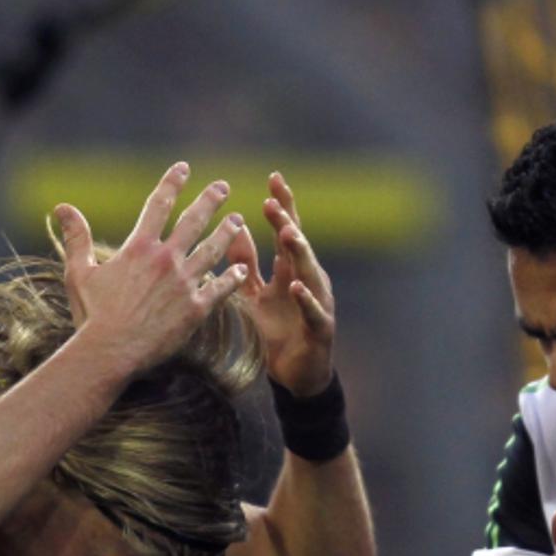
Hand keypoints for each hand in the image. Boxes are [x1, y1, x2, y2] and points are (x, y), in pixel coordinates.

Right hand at [54, 162, 247, 375]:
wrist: (109, 352)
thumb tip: (62, 207)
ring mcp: (183, 283)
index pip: (158, 205)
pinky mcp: (196, 309)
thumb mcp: (79, 272)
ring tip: (239, 221)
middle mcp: (165, 259)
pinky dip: (232, 277)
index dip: (172, 183)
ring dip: (227, 233)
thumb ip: (75, 237)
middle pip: (193, 221)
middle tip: (223, 187)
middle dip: (210, 201)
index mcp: (139, 248)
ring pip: (212, 250)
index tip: (183, 168)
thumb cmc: (92, 314)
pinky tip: (241, 268)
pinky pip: (220, 288)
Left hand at [227, 171, 334, 396]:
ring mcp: (317, 304)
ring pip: (310, 272)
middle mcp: (307, 282)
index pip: (286, 232)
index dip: (282, 206)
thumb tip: (236, 228)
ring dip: (300, 252)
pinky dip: (306, 298)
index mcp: (289, 272)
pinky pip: (313, 311)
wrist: (296, 377)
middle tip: (274, 201)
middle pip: (299, 246)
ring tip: (288, 233)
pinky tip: (298, 286)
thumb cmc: (276, 334)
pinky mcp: (320, 329)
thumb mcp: (254, 295)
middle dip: (288, 221)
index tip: (273, 178)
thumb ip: (246, 264)